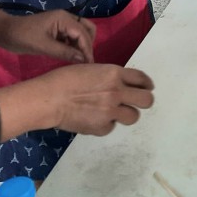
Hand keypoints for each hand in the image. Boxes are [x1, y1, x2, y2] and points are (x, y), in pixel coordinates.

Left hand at [0, 9, 95, 63]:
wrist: (6, 33)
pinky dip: (74, 46)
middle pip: (87, 29)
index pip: (82, 33)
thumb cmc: (23, 37)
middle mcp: (66, 18)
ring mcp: (62, 23)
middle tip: (86, 62)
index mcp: (63, 18)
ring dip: (82, 45)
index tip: (90, 64)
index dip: (87, 49)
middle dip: (88, 45)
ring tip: (80, 60)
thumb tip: (83, 60)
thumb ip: (64, 52)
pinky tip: (71, 56)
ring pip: (81, 33)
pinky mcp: (57, 30)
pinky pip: (72, 37)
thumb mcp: (43, 46)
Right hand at [38, 64, 155, 134]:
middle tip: (136, 102)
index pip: (142, 79)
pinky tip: (94, 118)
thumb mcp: (91, 69)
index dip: (146, 84)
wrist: (49, 99)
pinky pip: (112, 127)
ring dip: (126, 114)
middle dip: (143, 101)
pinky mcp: (102, 128)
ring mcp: (111, 112)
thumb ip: (109, 77)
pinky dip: (106, 124)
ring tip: (114, 112)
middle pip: (147, 100)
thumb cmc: (64, 79)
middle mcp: (117, 92)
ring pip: (134, 117)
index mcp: (115, 74)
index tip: (146, 88)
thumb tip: (119, 85)